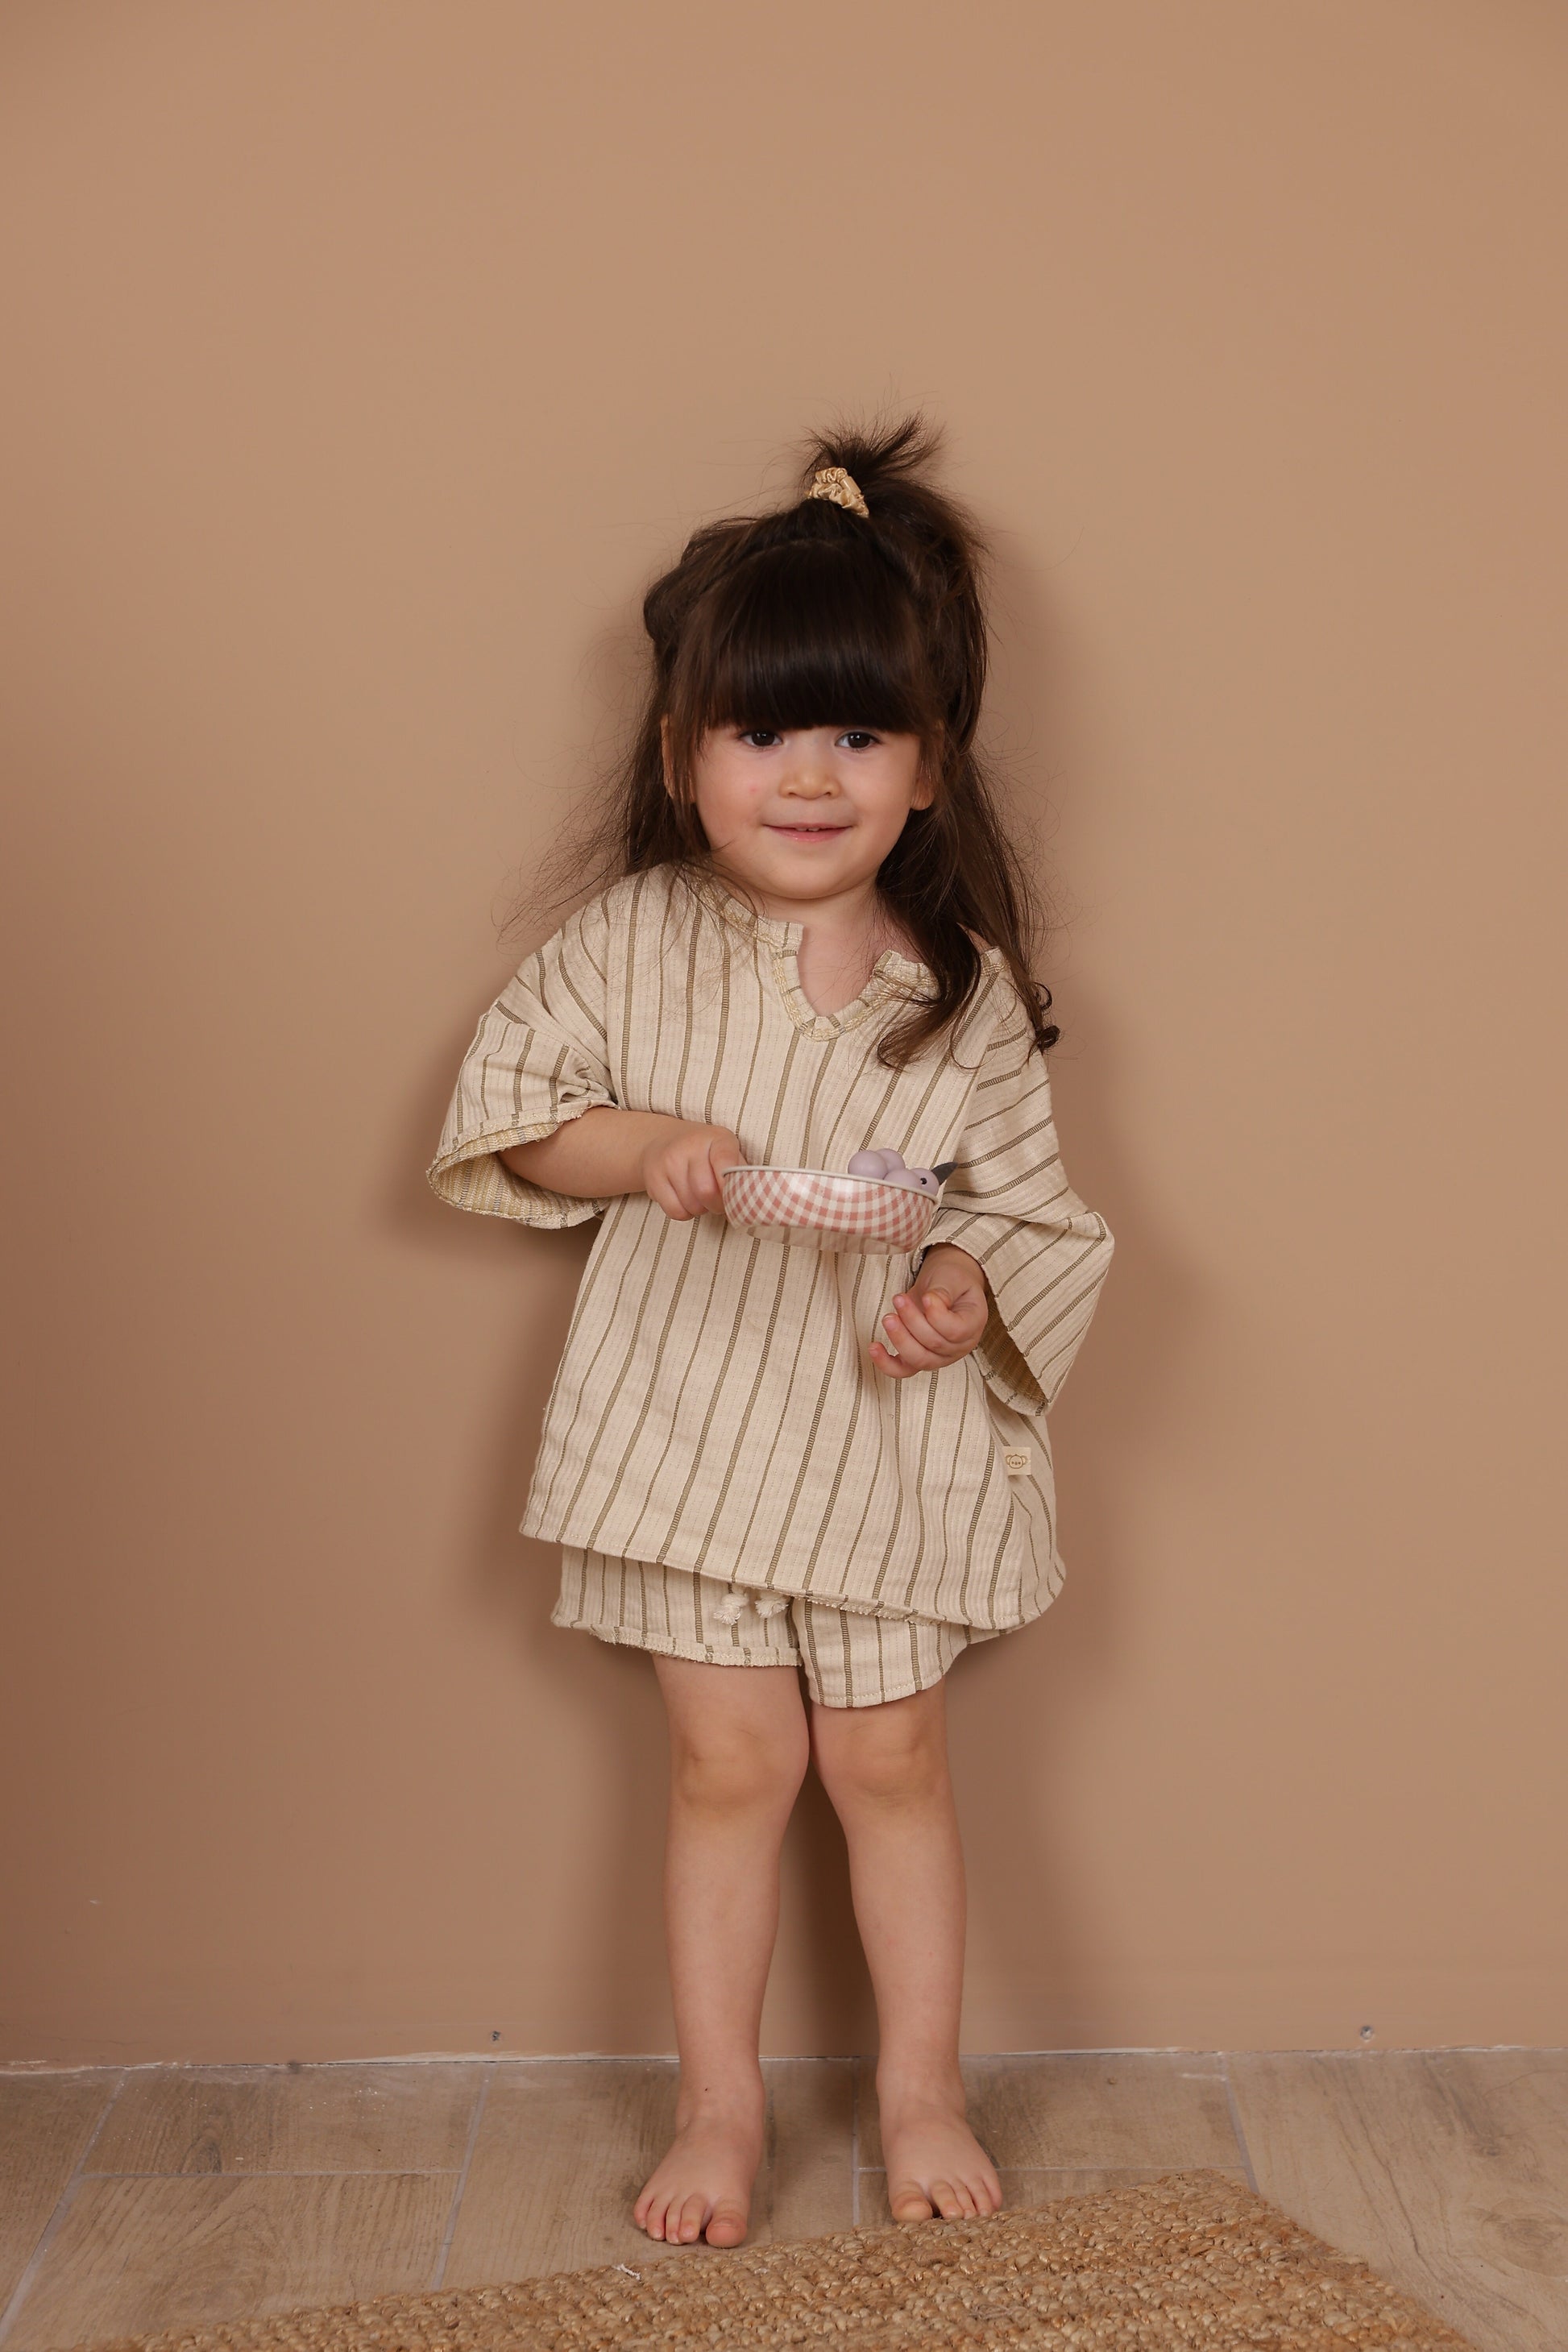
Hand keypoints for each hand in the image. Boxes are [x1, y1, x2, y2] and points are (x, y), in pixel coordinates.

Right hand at [639, 1121, 745, 1219]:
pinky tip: (686, 1200)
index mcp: (716, 1138)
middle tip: (720, 1202)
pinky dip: (685, 1213)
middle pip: (706, 1191)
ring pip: (691, 1205)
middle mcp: (689, 1146)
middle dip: (718, 1205)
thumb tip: (754, 1197)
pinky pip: (675, 1211)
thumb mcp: (726, 1150)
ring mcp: (668, 1161)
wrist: (661, 1140)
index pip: (725, 1162)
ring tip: (701, 1197)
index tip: (736, 1196)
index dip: (731, 1185)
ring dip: (701, 1209)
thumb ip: (739, 1171)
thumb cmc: (704, 1151)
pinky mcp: (653, 1178)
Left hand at [870, 1246, 988, 1378]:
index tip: (927, 1296)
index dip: (938, 1316)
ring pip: (918, 1360)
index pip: (956, 1331)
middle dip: (913, 1322)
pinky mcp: (919, 1358)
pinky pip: (903, 1370)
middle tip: (899, 1299)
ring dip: (900, 1339)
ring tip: (888, 1317)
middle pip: (935, 1345)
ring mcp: (940, 1357)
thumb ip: (943, 1291)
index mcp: (973, 1325)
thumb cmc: (951, 1279)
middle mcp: (959, 1346)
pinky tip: (874, 1347)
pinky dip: (886, 1363)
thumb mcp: (952, 1278)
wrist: (944, 1284)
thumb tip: (931, 1301)